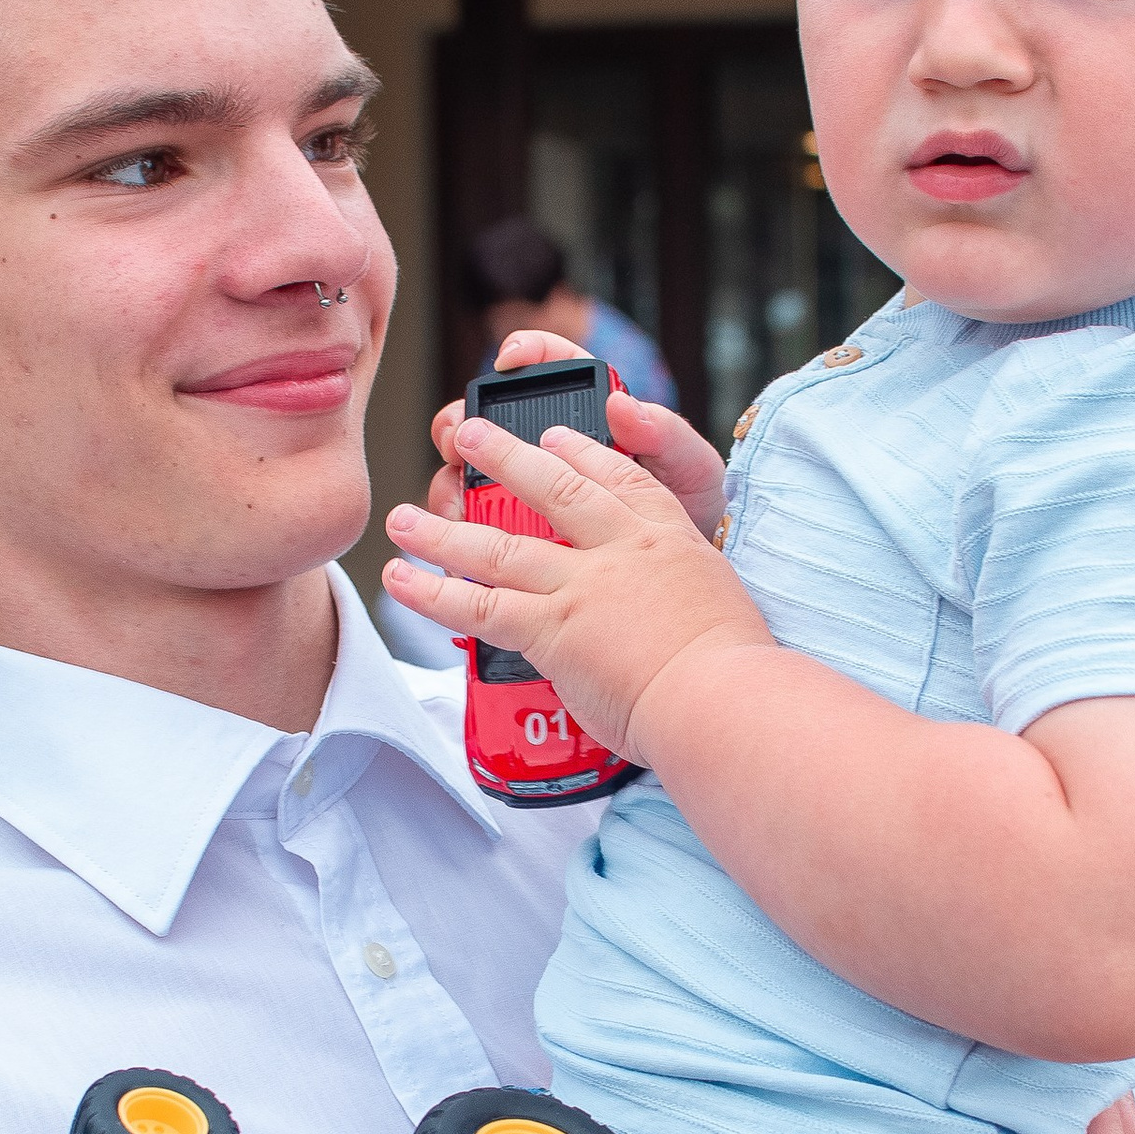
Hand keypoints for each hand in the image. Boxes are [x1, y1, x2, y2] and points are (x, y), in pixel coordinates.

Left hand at [384, 418, 769, 765]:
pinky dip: (434, 594)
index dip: (583, 454)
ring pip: (500, 548)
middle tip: (468, 436)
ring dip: (443, 531)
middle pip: (553, 490)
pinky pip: (480, 607)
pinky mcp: (553, 628)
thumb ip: (672, 606)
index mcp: (669, 539)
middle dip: (505, 458)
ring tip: (404, 517)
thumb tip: (642, 633)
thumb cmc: (734, 671)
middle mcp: (621, 551)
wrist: (721, 697)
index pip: (621, 481)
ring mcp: (583, 586)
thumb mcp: (719, 609)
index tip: (556, 438)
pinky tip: (400, 579)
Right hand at [427, 331, 728, 542]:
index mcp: (593, 415)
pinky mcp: (518, 535)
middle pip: (486, 418)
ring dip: (454, 484)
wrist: (691, 584)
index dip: (525, 353)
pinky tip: (466, 546)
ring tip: (461, 504)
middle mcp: (551, 449)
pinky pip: (476, 528)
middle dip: (463, 425)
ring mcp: (528, 492)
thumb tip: (623, 405)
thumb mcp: (692, 469)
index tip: (510, 359)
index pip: (551, 365)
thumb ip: (664, 433)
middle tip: (463, 440)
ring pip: (467, 474)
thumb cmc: (694, 511)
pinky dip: (464, 535)